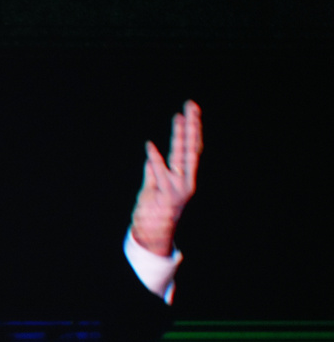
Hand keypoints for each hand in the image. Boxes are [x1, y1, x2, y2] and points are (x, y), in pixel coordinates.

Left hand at [130, 100, 201, 255]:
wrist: (152, 236)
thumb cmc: (152, 213)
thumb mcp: (152, 189)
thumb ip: (153, 173)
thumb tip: (152, 157)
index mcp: (184, 178)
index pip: (191, 149)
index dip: (191, 130)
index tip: (189, 112)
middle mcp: (185, 181)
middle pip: (191, 148)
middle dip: (192, 126)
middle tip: (191, 105)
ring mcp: (178, 188)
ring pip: (180, 157)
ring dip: (179, 136)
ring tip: (178, 117)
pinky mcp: (166, 195)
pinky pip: (159, 174)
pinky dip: (154, 160)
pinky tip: (150, 146)